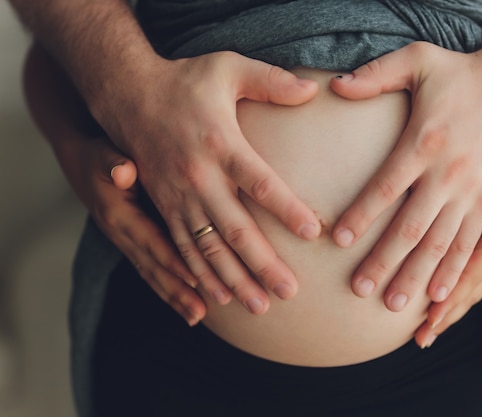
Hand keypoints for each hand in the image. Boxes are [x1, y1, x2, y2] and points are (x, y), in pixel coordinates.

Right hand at [74, 136, 206, 325]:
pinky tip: (185, 303)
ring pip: (150, 274)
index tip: (197, 280)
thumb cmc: (99, 153)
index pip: (151, 242)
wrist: (79, 158)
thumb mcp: (104, 153)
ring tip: (196, 317)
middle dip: (176, 291)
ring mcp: (124, 241)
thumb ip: (114, 163)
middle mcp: (121, 234)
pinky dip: (165, 287)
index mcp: (119, 215)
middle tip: (199, 313)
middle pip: (152, 268)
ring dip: (172, 296)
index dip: (173, 261)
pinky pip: (149, 270)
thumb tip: (123, 172)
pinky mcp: (131, 243)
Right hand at [91, 51, 321, 313]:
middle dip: (262, 264)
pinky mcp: (162, 207)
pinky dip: (198, 276)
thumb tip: (313, 89)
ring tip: (259, 307)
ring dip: (233, 280)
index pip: (259, 182)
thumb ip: (271, 81)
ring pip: (207, 248)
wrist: (127, 93)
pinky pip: (180, 249)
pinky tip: (216, 299)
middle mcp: (198, 176)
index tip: (314, 232)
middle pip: (235, 228)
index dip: (287, 208)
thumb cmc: (185, 80)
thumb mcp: (228, 67)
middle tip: (289, 292)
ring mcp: (177, 196)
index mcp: (220, 143)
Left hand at [330, 42, 481, 310]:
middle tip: (359, 289)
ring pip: (442, 243)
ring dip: (417, 276)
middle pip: (412, 226)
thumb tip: (334, 86)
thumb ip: (376, 74)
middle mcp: (449, 173)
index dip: (361, 214)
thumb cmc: (461, 73)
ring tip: (394, 305)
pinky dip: (454, 270)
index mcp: (425, 142)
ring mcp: (472, 190)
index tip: (336, 240)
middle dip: (384, 260)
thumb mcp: (419, 60)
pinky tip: (439, 295)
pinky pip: (471, 241)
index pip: (386, 187)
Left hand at [414, 160, 481, 347]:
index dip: (451, 295)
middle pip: (468, 294)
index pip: (471, 275)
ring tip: (423, 338)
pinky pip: (470, 287)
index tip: (430, 316)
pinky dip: (454, 303)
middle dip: (444, 317)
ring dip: (447, 316)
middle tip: (421, 339)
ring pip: (469, 295)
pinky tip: (436, 315)